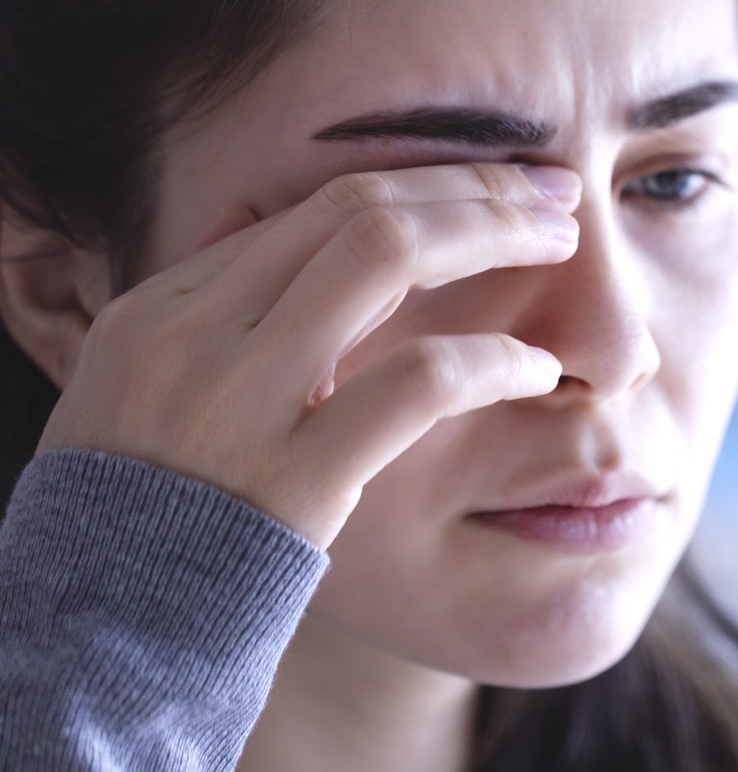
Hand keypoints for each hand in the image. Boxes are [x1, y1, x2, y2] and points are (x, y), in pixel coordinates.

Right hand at [37, 163, 580, 548]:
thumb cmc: (141, 504)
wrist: (104, 628)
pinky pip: (415, 386)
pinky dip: (490, 360)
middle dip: (474, 190)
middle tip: (555, 194)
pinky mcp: (296, 478)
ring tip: (562, 247)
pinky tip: (537, 369)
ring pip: (385, 260)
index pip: (319, 205)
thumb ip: (207, 302)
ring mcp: (244, 400)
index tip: (503, 182)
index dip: (428, 181)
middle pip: (362, 210)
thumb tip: (259, 216)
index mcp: (168, 304)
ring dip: (491, 237)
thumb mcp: (141, 383)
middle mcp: (201, 331)